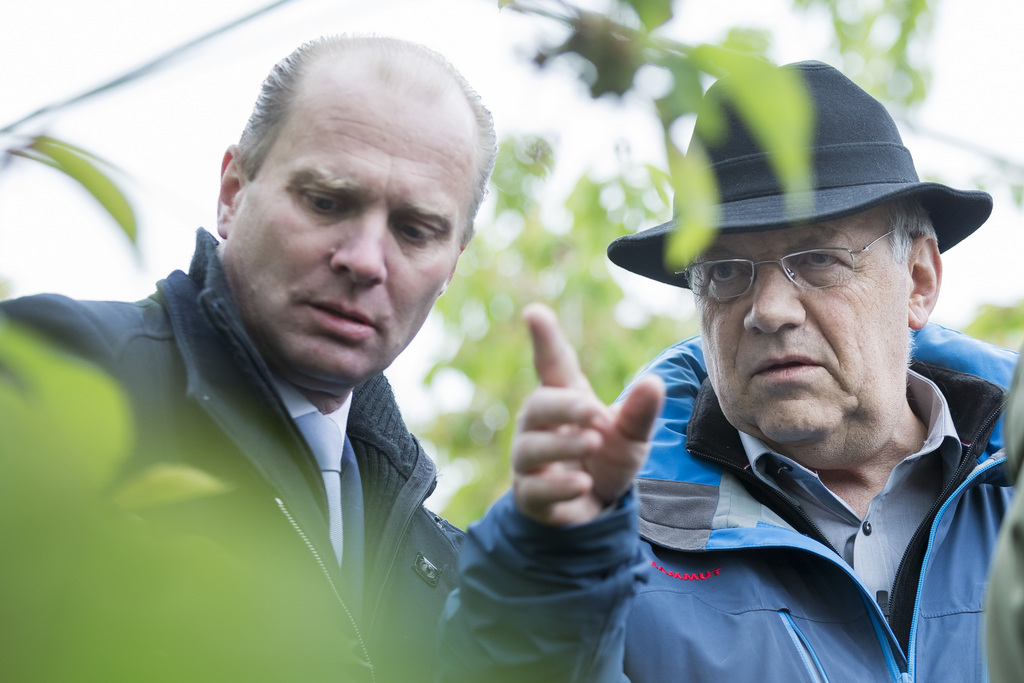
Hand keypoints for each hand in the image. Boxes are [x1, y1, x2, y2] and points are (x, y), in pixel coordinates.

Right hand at [512, 303, 664, 526]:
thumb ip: (640, 412)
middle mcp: (540, 425)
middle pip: (538, 406)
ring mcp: (531, 460)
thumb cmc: (609, 457)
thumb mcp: (633, 435)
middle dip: (565, 407)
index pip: (551, 364)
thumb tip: (654, 383)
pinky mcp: (531, 494)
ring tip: (593, 443)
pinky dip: (558, 485)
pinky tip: (582, 483)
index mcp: (565, 399)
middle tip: (594, 413)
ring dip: (563, 445)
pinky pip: (534, 488)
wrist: (596, 506)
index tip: (534, 312)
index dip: (543, 338)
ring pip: (531, 448)